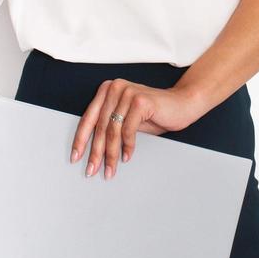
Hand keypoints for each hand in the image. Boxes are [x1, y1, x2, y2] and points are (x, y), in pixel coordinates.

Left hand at [70, 79, 207, 180]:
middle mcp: (114, 88)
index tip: (76, 156)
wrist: (183, 104)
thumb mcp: (127, 119)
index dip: (81, 139)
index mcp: (107, 90)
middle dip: (95, 152)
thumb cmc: (155, 113)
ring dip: (111, 154)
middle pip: (99, 126)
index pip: (89, 118)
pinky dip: (127, 146)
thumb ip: (110, 126)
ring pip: (112, 131)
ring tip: (110, 170)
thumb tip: (92, 149)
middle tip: (91, 170)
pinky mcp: (139, 100)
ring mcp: (127, 92)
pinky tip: (127, 157)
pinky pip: (128, 130)